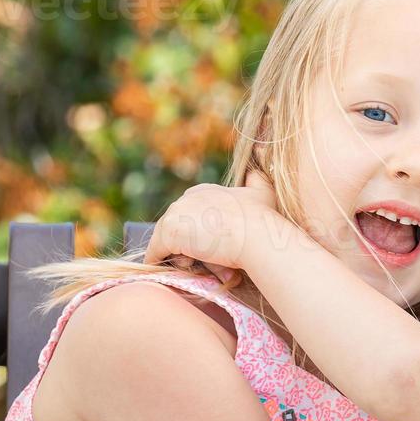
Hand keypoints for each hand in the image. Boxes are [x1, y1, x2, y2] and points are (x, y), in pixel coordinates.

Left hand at [144, 172, 279, 287]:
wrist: (258, 235)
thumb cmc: (262, 218)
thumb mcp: (263, 191)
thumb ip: (256, 177)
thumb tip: (260, 149)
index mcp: (204, 191)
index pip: (190, 214)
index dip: (197, 232)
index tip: (208, 245)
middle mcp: (186, 198)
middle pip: (175, 226)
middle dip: (184, 243)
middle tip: (203, 260)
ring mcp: (176, 213)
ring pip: (165, 239)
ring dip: (176, 254)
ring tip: (196, 266)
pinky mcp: (169, 232)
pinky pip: (155, 252)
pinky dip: (160, 262)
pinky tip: (171, 270)